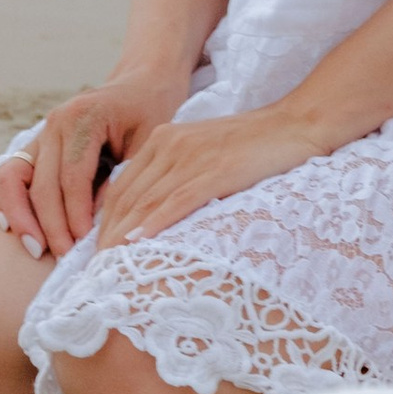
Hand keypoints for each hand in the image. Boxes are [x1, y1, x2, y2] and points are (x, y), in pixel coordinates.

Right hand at [0, 73, 184, 259]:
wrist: (141, 84)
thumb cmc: (151, 113)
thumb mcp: (150, 142)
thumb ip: (126, 177)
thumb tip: (100, 222)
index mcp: (82, 118)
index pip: (71, 177)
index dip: (74, 215)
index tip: (83, 246)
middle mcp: (54, 124)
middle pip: (40, 184)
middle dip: (49, 226)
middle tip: (64, 259)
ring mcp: (40, 133)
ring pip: (12, 180)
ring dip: (20, 217)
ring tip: (37, 249)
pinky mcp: (35, 145)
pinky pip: (8, 175)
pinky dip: (8, 202)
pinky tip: (16, 229)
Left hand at [85, 103, 331, 252]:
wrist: (298, 122)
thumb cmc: (257, 145)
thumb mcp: (205, 154)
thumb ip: (178, 174)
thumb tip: (155, 214)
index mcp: (164, 140)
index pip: (122, 188)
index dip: (105, 222)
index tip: (97, 252)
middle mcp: (170, 145)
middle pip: (127, 198)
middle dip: (106, 236)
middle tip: (94, 270)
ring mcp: (192, 157)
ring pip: (146, 203)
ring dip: (123, 238)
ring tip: (108, 268)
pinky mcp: (216, 170)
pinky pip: (177, 200)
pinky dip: (154, 223)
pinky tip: (138, 243)